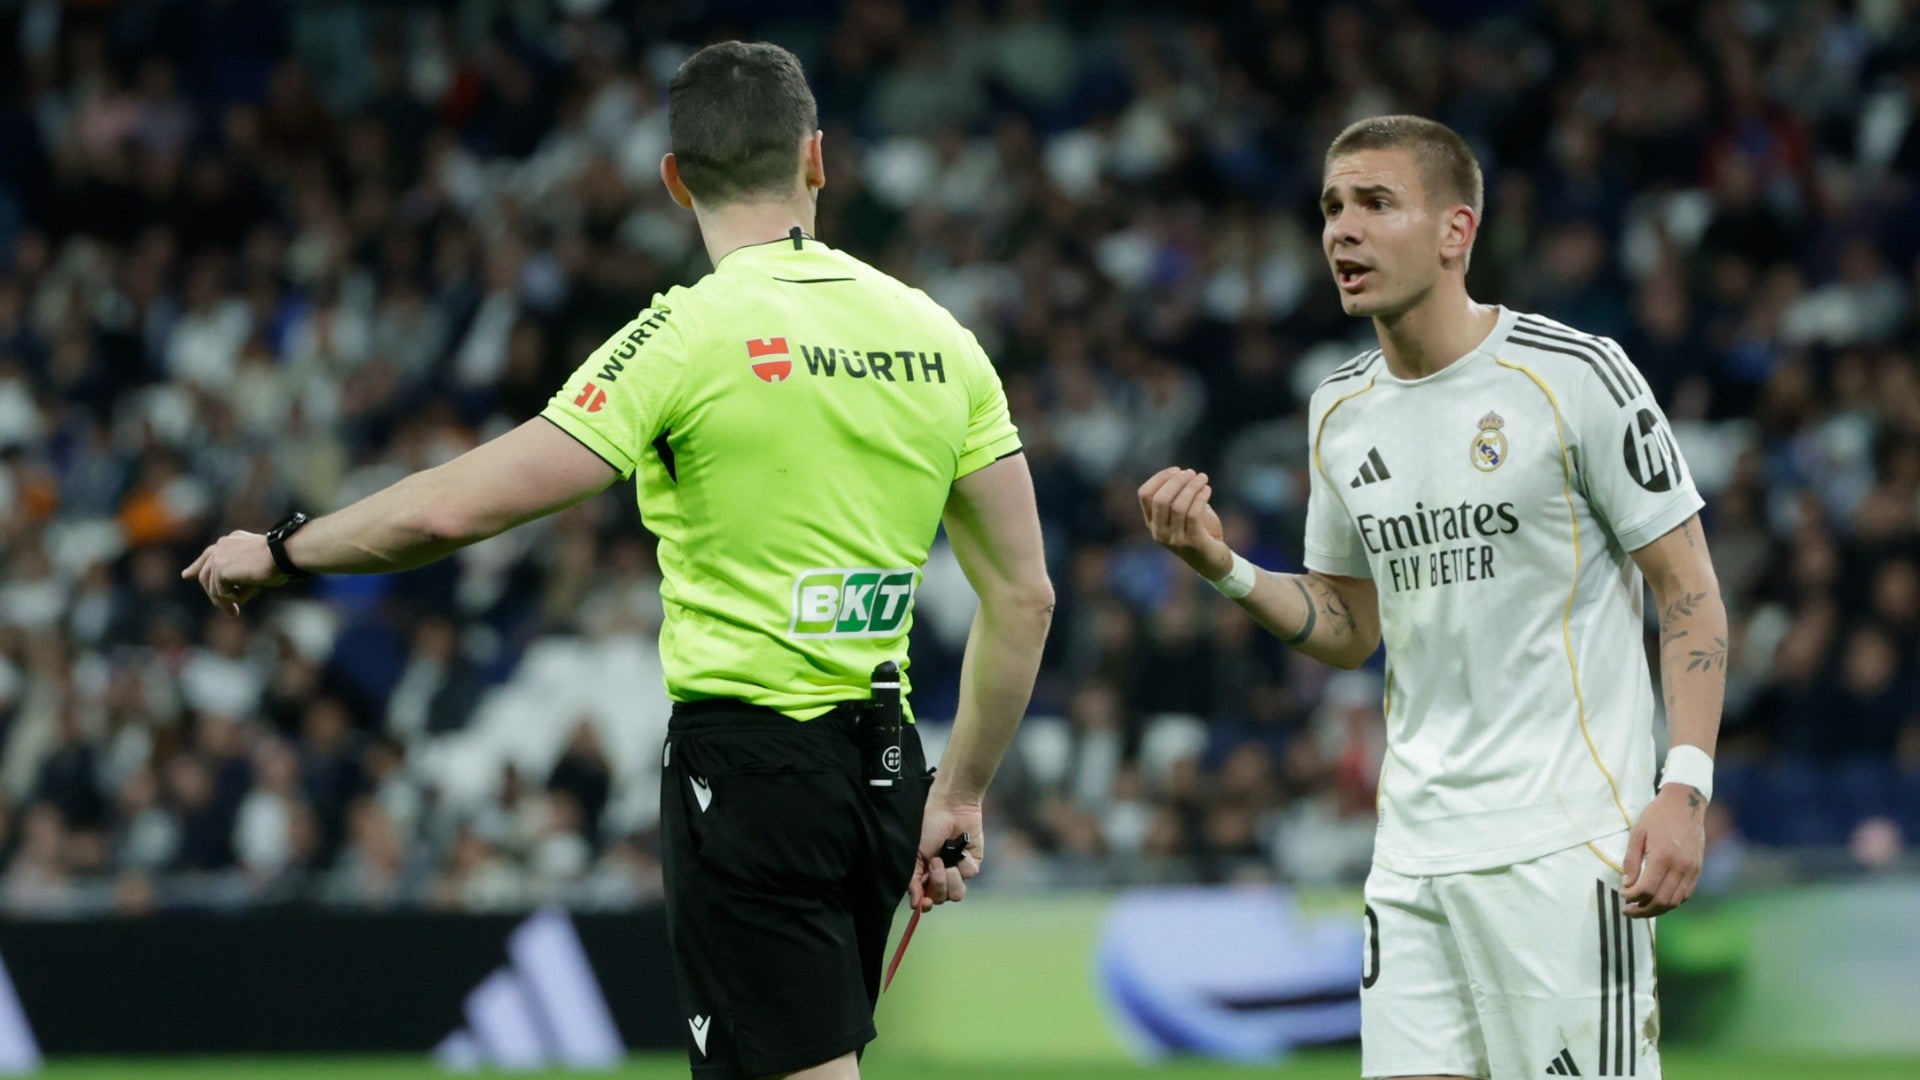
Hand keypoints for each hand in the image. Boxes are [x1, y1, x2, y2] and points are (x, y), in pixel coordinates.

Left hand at [181, 531, 286, 616]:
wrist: (283, 554)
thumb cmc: (281, 560)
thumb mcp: (258, 564)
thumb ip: (241, 571)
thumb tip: (229, 592)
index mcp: (232, 540)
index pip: (210, 554)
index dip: (198, 566)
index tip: (188, 575)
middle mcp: (222, 545)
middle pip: (206, 574)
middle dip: (213, 595)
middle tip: (231, 613)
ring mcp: (218, 557)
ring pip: (214, 587)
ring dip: (228, 601)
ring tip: (237, 610)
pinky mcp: (219, 569)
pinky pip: (221, 593)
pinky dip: (236, 598)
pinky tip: (250, 593)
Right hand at [908, 795, 982, 913]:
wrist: (949, 809)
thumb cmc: (928, 828)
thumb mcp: (915, 855)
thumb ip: (914, 881)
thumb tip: (914, 905)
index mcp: (925, 876)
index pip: (926, 900)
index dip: (925, 904)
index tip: (924, 902)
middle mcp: (941, 877)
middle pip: (941, 899)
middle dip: (938, 884)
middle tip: (936, 862)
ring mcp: (957, 872)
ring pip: (957, 894)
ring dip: (951, 878)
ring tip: (947, 860)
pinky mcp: (972, 864)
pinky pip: (969, 874)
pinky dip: (963, 863)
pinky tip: (961, 850)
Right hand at [1138, 467, 1229, 578]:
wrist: (1212, 561)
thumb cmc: (1198, 532)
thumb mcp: (1182, 514)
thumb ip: (1178, 496)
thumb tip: (1181, 474)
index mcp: (1152, 523)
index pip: (1144, 495)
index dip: (1159, 478)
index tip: (1176, 470)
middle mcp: (1159, 533)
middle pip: (1160, 499)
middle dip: (1176, 481)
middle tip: (1191, 472)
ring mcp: (1174, 540)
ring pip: (1178, 506)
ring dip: (1192, 487)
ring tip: (1202, 478)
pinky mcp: (1192, 543)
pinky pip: (1194, 514)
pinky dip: (1201, 497)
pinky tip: (1207, 489)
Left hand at [1621, 784, 1705, 917]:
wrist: (1686, 803)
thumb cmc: (1657, 816)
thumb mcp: (1637, 833)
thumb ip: (1631, 860)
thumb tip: (1627, 884)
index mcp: (1663, 856)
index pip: (1647, 889)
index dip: (1632, 897)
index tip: (1622, 894)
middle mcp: (1680, 866)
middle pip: (1662, 900)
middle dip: (1642, 910)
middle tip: (1628, 911)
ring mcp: (1692, 869)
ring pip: (1675, 901)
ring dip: (1657, 910)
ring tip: (1641, 910)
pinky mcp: (1698, 870)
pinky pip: (1686, 894)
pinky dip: (1672, 902)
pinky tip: (1659, 901)